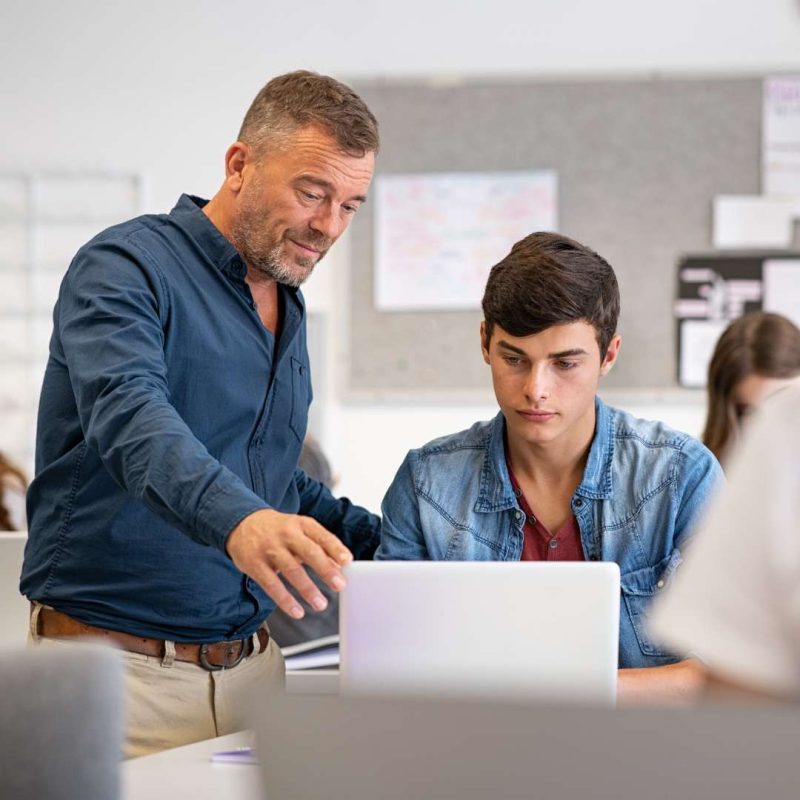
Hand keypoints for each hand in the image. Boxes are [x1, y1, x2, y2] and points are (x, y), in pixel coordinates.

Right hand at [226, 508, 352, 618]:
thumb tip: (340, 566)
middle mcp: (286, 534)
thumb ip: (320, 547)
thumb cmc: (277, 530)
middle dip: (325, 569)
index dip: (335, 548)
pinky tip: (297, 611)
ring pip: (291, 570)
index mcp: (300, 524)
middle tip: (340, 585)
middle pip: (309, 552)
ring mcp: (269, 549)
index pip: (321, 535)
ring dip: (308, 589)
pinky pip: (272, 585)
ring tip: (320, 604)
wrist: (241, 523)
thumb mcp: (299, 531)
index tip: (347, 561)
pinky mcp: (255, 564)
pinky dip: (285, 600)